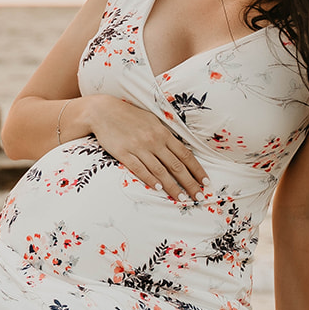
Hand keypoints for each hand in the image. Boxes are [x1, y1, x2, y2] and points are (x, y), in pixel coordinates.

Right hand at [86, 96, 208, 201]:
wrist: (103, 111)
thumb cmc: (130, 116)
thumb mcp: (152, 120)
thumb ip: (165, 135)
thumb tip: (180, 151)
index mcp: (163, 132)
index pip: (185, 155)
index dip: (197, 170)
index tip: (205, 182)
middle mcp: (154, 141)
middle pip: (176, 166)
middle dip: (189, 183)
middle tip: (199, 197)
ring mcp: (138, 147)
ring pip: (160, 171)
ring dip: (172, 187)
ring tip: (181, 198)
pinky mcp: (123, 153)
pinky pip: (139, 169)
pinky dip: (150, 179)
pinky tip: (158, 189)